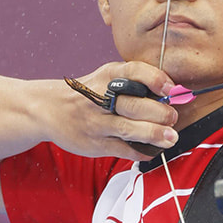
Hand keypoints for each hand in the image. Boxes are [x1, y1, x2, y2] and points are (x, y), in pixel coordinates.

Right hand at [46, 61, 178, 160]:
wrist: (49, 109)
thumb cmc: (89, 92)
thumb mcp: (106, 77)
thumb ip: (135, 83)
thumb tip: (172, 93)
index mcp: (107, 76)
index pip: (134, 72)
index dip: (155, 79)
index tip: (169, 88)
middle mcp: (100, 98)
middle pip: (134, 105)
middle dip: (159, 112)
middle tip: (173, 117)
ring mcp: (96, 123)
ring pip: (129, 129)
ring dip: (154, 134)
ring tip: (170, 137)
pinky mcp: (95, 144)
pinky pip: (122, 149)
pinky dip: (141, 151)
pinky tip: (153, 150)